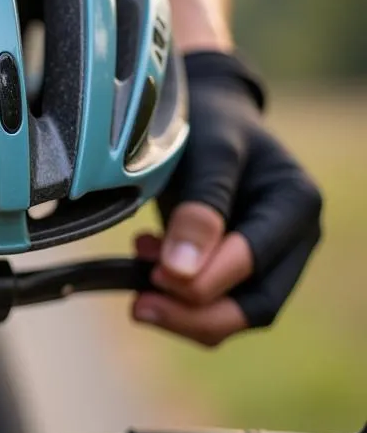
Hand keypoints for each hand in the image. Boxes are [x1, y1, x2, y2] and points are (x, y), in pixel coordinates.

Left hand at [131, 51, 321, 346]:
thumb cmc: (207, 125)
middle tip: (139, 305)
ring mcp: (268, 260)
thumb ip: (199, 207)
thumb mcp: (205, 152)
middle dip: (194, 315)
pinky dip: (173, 302)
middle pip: (255, 306)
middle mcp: (292, 239)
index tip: (156, 275)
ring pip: (232, 316)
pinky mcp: (237, 271)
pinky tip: (143, 269)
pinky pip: (210, 306)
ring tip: (137, 285)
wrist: (201, 117)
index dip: (207, 281)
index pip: (256, 263)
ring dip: (179, 313)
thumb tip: (180, 273)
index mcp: (295, 204)